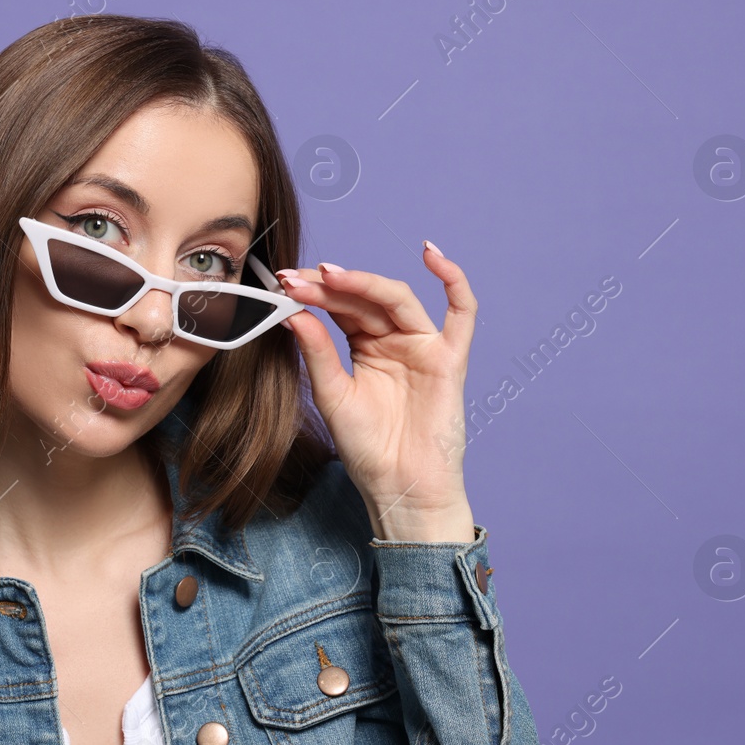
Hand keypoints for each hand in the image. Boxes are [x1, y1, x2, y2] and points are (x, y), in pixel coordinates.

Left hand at [277, 242, 476, 542]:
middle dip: (330, 286)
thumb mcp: (332, 396)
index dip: (314, 293)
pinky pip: (461, 313)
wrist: (399, 489)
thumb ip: (318, 353)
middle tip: (297, 278)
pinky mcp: (449, 359)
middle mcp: (394, 340)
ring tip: (331, 275)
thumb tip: (293, 313)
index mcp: (365, 347)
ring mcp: (423, 346)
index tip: (283, 283)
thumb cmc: (368, 449)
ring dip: (365, 282)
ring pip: (397, 300)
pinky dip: (453, 280)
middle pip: (364, 299)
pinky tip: (432, 254)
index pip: (339, 307)